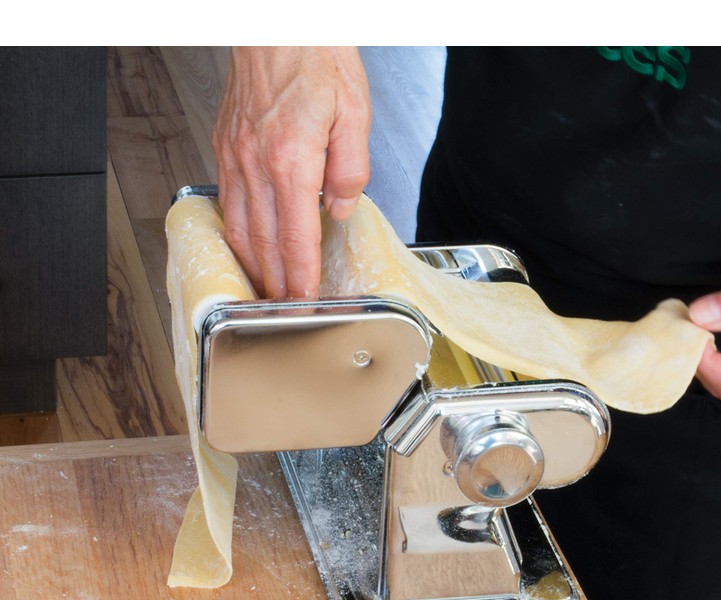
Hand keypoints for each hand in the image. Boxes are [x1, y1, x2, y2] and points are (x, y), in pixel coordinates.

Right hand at [212, 47, 370, 297]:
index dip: (301, 277)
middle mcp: (257, 164)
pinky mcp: (225, 146)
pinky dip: (237, 233)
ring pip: (240, 227)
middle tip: (283, 308)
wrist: (276, 23)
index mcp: (292, 160)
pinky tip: (245, 245)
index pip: (296, 238)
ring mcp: (235, 156)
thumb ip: (351, 168)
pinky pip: (229, 203)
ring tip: (264, 288)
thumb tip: (340, 208)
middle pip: (264, 242)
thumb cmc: (315, 57)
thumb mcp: (353, 112)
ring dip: (253, 264)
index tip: (304, 301)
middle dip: (275, 283)